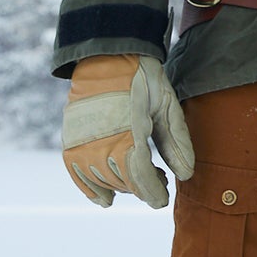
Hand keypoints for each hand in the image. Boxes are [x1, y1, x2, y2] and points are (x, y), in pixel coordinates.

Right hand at [61, 54, 195, 208]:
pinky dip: (90, 190)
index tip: (163, 200)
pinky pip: (77, 174)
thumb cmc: (142, 79)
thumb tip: (186, 174)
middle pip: (123, 182)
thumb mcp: (167, 104)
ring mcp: (82, 141)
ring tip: (141, 177)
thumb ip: (176, 140)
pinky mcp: (70, 139)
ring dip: (123, 187)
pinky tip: (105, 200)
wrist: (106, 56)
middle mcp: (100, 140)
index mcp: (128, 130)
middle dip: (143, 187)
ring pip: (103, 180)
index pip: (140, 176)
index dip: (152, 193)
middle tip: (159, 178)